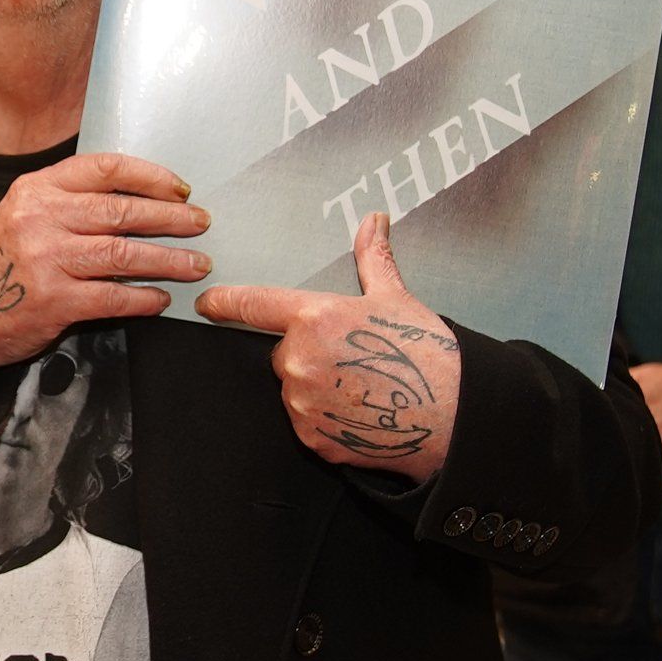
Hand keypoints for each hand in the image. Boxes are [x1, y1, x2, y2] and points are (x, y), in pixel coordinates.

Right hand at [0, 152, 210, 391]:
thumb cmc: (4, 261)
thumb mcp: (25, 212)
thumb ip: (70, 199)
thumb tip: (140, 197)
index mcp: (36, 189)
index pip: (104, 169)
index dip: (150, 177)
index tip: (180, 189)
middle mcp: (40, 218)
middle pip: (121, 211)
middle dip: (171, 218)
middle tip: (200, 224)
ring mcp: (45, 260)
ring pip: (123, 253)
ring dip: (169, 259)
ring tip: (196, 263)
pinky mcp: (53, 301)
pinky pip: (113, 296)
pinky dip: (143, 297)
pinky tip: (161, 298)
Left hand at [197, 213, 460, 478]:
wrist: (454, 414)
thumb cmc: (428, 355)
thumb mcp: (397, 299)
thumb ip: (373, 259)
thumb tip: (373, 222)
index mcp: (315, 319)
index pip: (253, 305)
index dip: (225, 303)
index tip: (207, 304)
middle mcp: (300, 361)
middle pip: (283, 353)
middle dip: (308, 353)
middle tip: (352, 358)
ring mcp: (303, 404)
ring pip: (294, 390)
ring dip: (317, 387)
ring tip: (362, 386)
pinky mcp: (313, 438)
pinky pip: (307, 423)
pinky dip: (327, 418)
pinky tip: (361, 410)